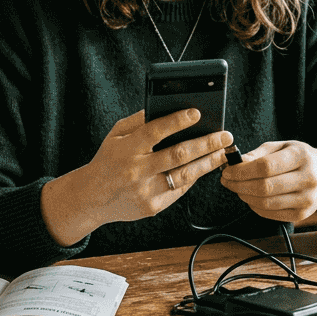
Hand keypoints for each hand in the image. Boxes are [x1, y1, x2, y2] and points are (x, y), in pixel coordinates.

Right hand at [43, 109, 232, 243]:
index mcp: (126, 149)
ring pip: (184, 175)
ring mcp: (145, 191)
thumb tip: (168, 108)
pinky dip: (193, 177)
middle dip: (205, 144)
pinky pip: (178, 190)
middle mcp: (136, 171)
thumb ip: (139, 121)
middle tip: (225, 135)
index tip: (197, 112)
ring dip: (208, 163)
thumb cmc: (108, 160)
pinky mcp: (152, 207)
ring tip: (222, 152)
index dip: (177, 121)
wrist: (91, 198)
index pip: (154, 131)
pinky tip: (204, 166)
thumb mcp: (116, 135)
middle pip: (177, 155)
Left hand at [219, 141, 316, 222]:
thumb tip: (237, 163)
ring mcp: (306, 199)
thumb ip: (259, 154)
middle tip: (227, 181)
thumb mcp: (282, 147)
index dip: (242, 171)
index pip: (266, 167)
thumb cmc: (300, 158)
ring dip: (245, 197)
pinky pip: (271, 214)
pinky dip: (255, 207)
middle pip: (265, 187)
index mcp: (301, 157)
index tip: (227, 171)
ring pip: (266, 203)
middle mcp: (308, 179)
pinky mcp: (302, 214)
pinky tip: (250, 198)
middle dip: (239, 185)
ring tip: (237, 189)